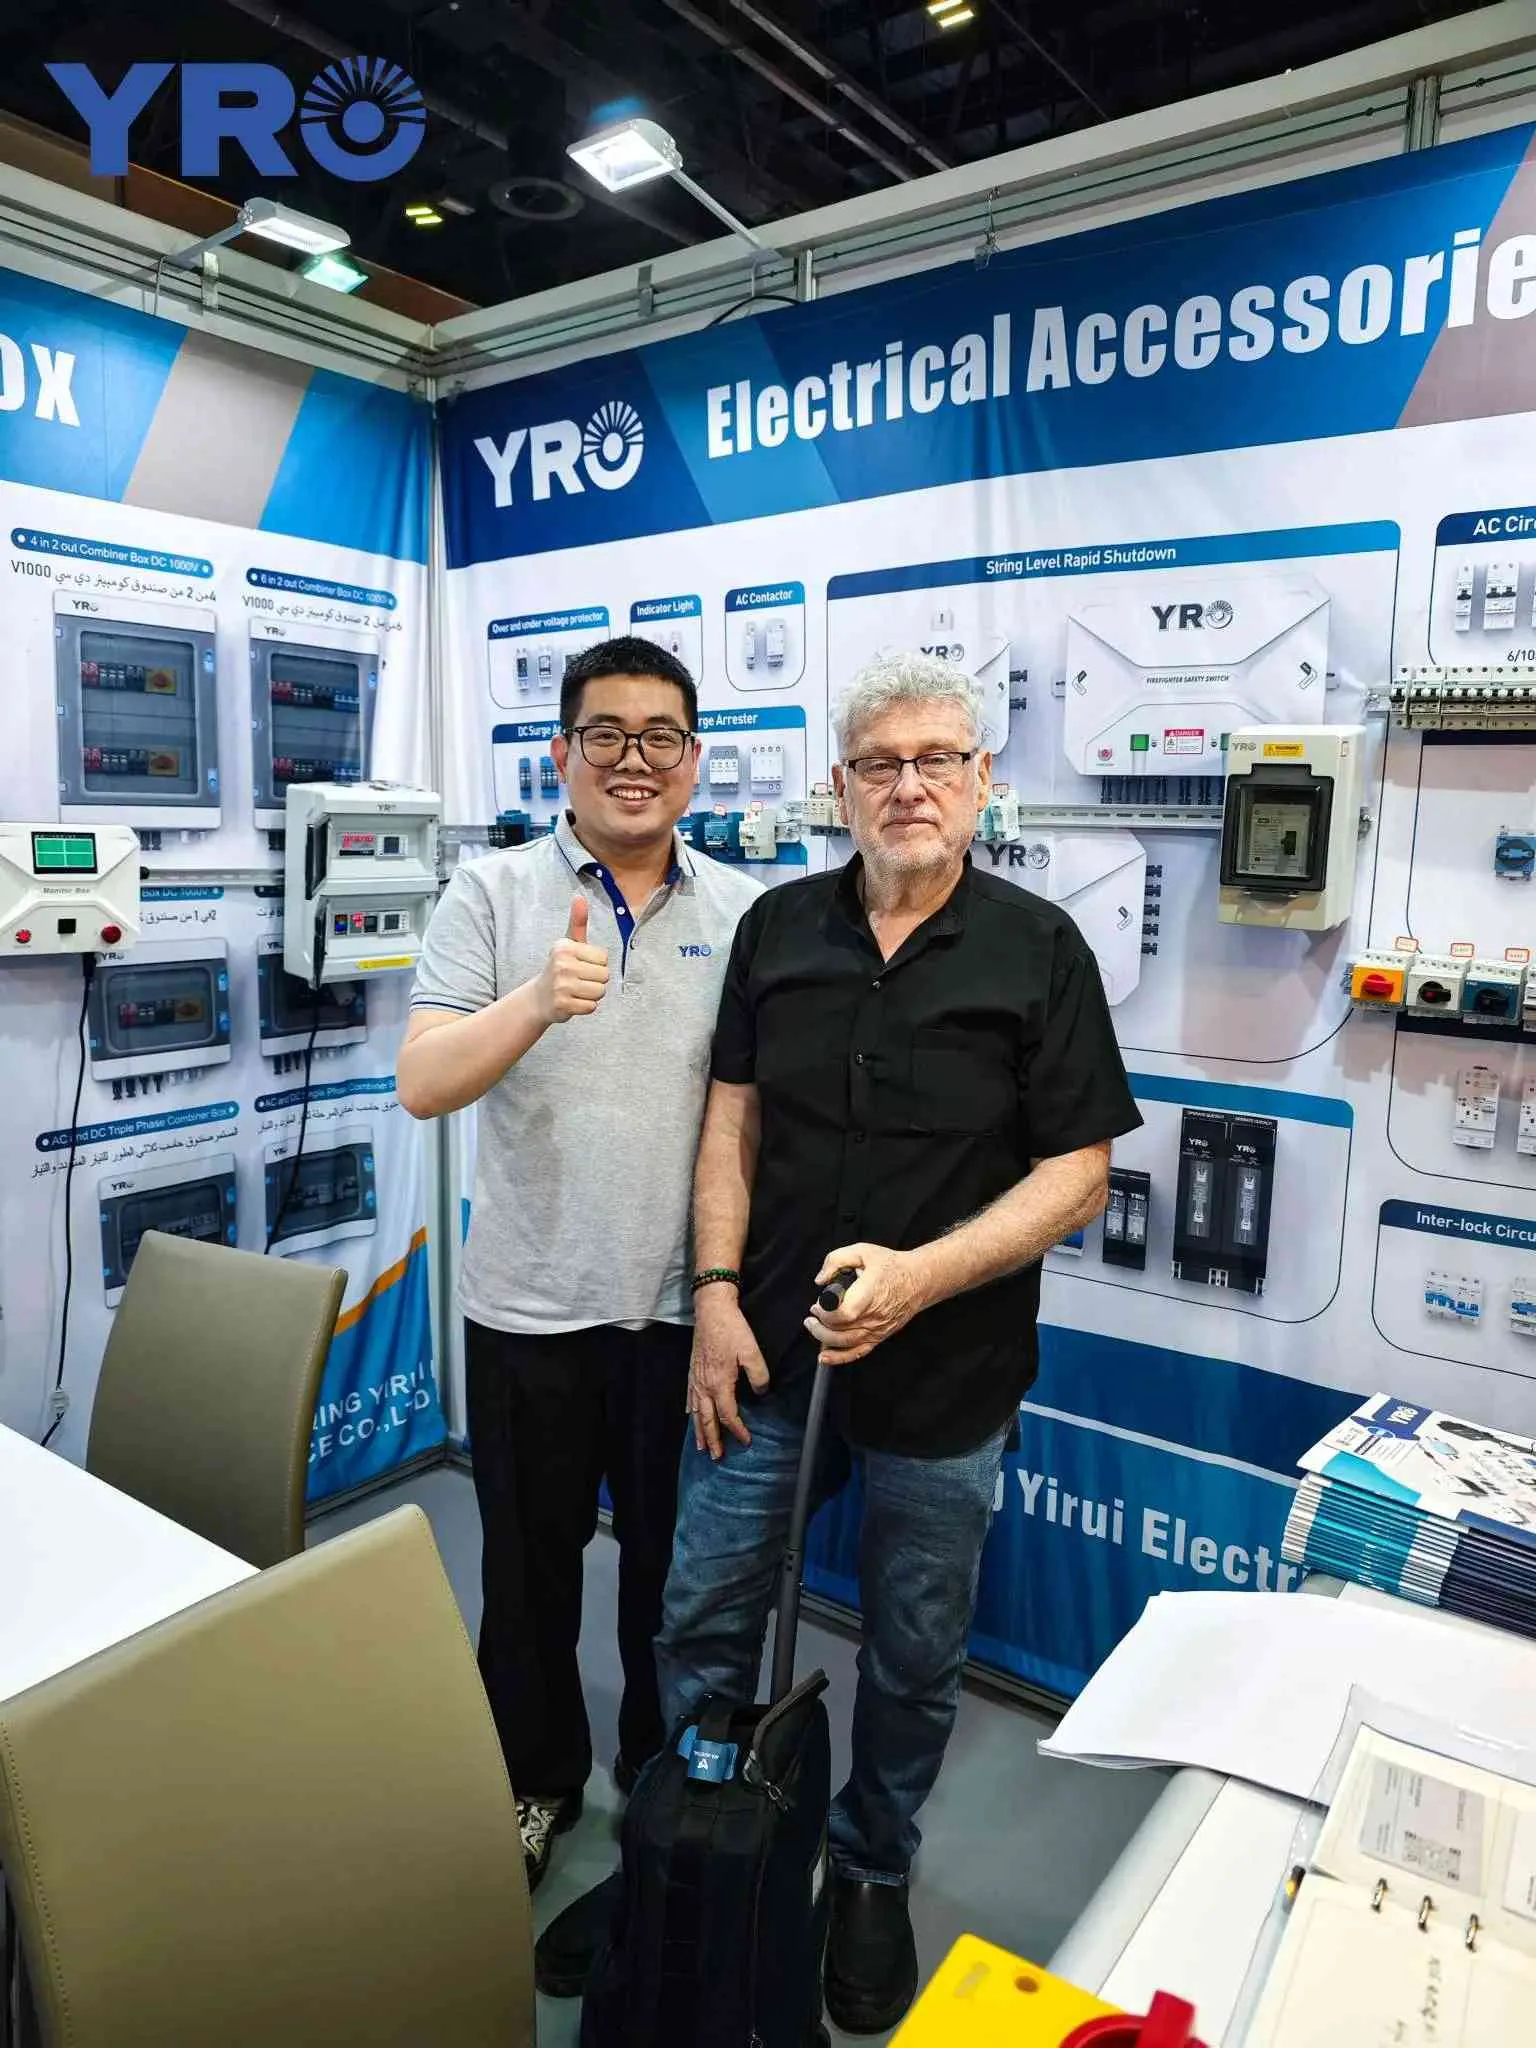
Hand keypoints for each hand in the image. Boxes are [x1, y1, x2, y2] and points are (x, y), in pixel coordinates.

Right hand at [537, 895, 608, 1023]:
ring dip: (592, 995)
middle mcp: (562, 965)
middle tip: (578, 980)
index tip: (580, 965)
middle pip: (604, 976)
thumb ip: (577, 921)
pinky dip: (585, 1007)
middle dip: (596, 981)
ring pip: (599, 992)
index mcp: (565, 947)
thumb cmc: (561, 967)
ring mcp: (561, 986)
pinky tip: (572, 1002)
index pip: (604, 958)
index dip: (596, 964)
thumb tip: (579, 896)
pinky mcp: (563, 1005)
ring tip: (577, 991)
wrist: (539, 998)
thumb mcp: (568, 943)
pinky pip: (591, 1007)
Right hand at [687, 1292, 770, 1459]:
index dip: (737, 1430)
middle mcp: (704, 1385)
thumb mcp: (752, 1351)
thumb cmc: (732, 1329)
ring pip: (695, 1412)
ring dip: (699, 1430)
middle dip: (713, 1439)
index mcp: (719, 1383)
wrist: (711, 1309)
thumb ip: (759, 1376)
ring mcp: (695, 1378)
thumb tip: (761, 1393)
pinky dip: (690, 1411)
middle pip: (707, 1419)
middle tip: (716, 1456)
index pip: (728, 1415)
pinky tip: (691, 1415)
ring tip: (701, 1446)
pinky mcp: (692, 1370)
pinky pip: (689, 1398)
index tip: (746, 1441)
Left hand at [804, 1243, 929, 1364]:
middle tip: (812, 1314)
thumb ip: (836, 1260)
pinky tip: (825, 1356)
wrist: (918, 1280)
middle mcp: (874, 1315)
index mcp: (870, 1292)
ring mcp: (877, 1328)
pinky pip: (858, 1352)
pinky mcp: (879, 1336)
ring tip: (814, 1326)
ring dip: (824, 1338)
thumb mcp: (862, 1251)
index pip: (845, 1312)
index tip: (817, 1305)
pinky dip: (839, 1357)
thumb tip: (820, 1280)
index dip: (826, 1313)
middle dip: (819, 1325)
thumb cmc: (890, 1265)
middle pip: (841, 1331)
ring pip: (846, 1343)